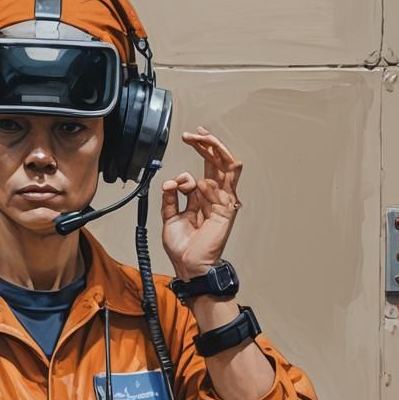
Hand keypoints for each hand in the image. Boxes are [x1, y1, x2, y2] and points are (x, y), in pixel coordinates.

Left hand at [161, 126, 242, 279]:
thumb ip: (170, 198)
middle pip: (216, 163)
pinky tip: (202, 177)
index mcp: (201, 198)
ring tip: (202, 139)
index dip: (198, 150)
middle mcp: (213, 197)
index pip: (204, 167)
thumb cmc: (183, 247)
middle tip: (194, 134)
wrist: (188, 265)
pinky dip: (217, 174)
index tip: (188, 139)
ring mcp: (222, 201)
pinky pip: (229, 184)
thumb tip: (171, 182)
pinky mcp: (227, 208)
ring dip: (215, 150)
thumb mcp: (169, 217)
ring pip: (226, 167)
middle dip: (206, 145)